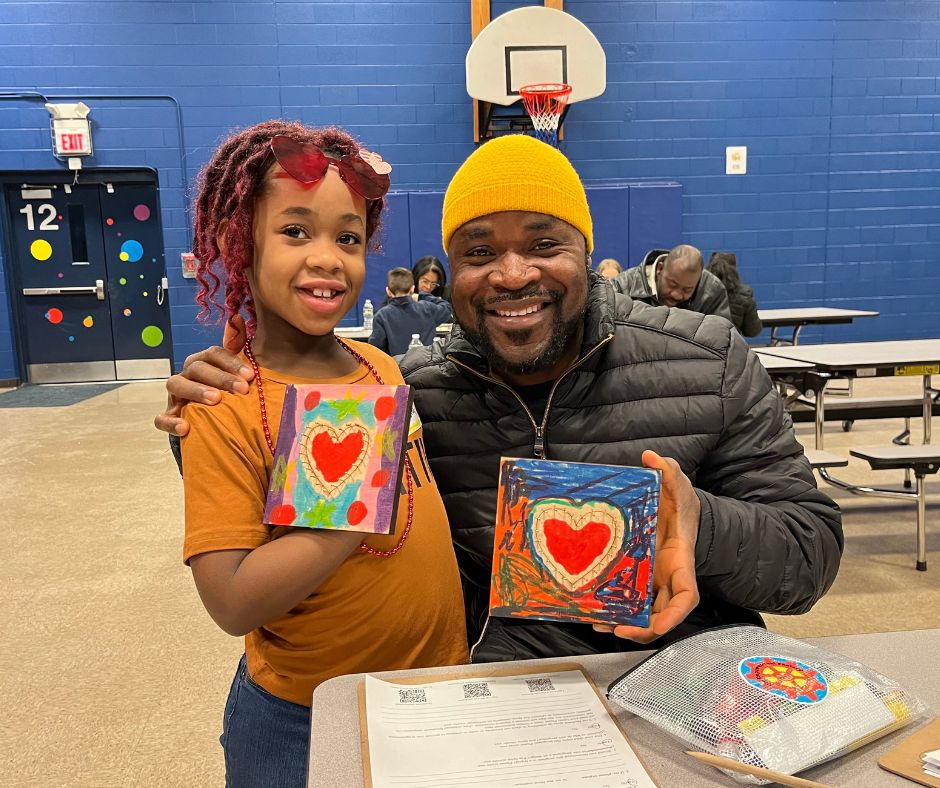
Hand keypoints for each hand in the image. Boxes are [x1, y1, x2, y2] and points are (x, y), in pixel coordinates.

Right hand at [153, 315, 252, 435]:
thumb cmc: (227, 392)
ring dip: (196, 390)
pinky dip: (171, 422)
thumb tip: (236, 317)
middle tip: (241, 390)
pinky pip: (162, 419)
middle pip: (198, 367)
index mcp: (204, 362)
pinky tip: (185, 428)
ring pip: (176, 385)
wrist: (215, 422)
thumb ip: (236, 346)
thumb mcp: (234, 372)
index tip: (250, 376)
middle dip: (220, 377)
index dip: (232, 363)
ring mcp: (175, 395)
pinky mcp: (170, 416)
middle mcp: (187, 374)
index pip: (214, 354)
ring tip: (215, 400)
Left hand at [593, 449, 699, 643]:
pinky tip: (592, 612)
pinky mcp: (638, 577)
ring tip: (598, 624)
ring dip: (624, 623)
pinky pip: (628, 599)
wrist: (675, 508)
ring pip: (643, 612)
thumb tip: (651, 457)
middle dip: (642, 628)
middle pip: (662, 614)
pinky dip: (614, 609)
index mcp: (681, 560)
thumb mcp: (677, 484)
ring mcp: (653, 579)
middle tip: (617, 629)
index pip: (686, 597)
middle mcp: (668, 576)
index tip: (658, 625)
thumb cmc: (680, 503)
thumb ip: (668, 471)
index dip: (674, 615)